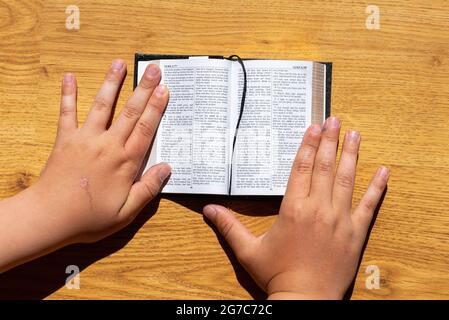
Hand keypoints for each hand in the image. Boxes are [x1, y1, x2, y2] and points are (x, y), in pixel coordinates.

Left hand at [33, 60, 170, 243]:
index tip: (165, 90)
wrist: (49, 218)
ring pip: (102, 106)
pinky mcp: (65, 140)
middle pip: (130, 112)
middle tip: (154, 69)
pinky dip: (68, 95)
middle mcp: (107, 145)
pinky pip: (67, 113)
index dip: (156, 108)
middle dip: (144, 89)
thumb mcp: (126, 213)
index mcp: (125, 163)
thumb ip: (147, 189)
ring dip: (112, 83)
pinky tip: (69, 77)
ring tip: (119, 64)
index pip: (146, 129)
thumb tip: (167, 168)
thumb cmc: (89, 218)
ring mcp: (85, 139)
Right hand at [203, 117, 388, 298]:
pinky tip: (383, 171)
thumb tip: (208, 210)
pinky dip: (377, 187)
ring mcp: (340, 220)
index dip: (308, 145)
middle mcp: (318, 209)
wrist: (305, 300)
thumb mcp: (248, 250)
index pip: (301, 168)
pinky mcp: (356, 233)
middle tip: (334, 120)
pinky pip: (369, 205)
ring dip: (350, 155)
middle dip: (329, 141)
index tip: (314, 127)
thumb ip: (228, 226)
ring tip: (354, 134)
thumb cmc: (277, 275)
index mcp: (293, 209)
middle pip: (324, 167)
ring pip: (346, 180)